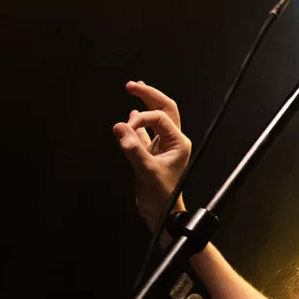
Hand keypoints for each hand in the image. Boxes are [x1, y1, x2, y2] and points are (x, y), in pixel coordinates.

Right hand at [113, 80, 190, 231]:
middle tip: (132, 84)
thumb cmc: (162, 196)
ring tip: (134, 89)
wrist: (163, 214)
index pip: (159, 118)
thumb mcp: (146, 171)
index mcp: (178, 142)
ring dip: (145, 105)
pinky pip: (145, 134)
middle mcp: (172, 141)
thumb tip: (120, 127)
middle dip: (149, 95)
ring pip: (155, 119)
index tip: (125, 127)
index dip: (140, 118)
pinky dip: (138, 124)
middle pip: (164, 110)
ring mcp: (163, 147)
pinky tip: (130, 118)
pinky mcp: (152, 155)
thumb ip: (133, 148)